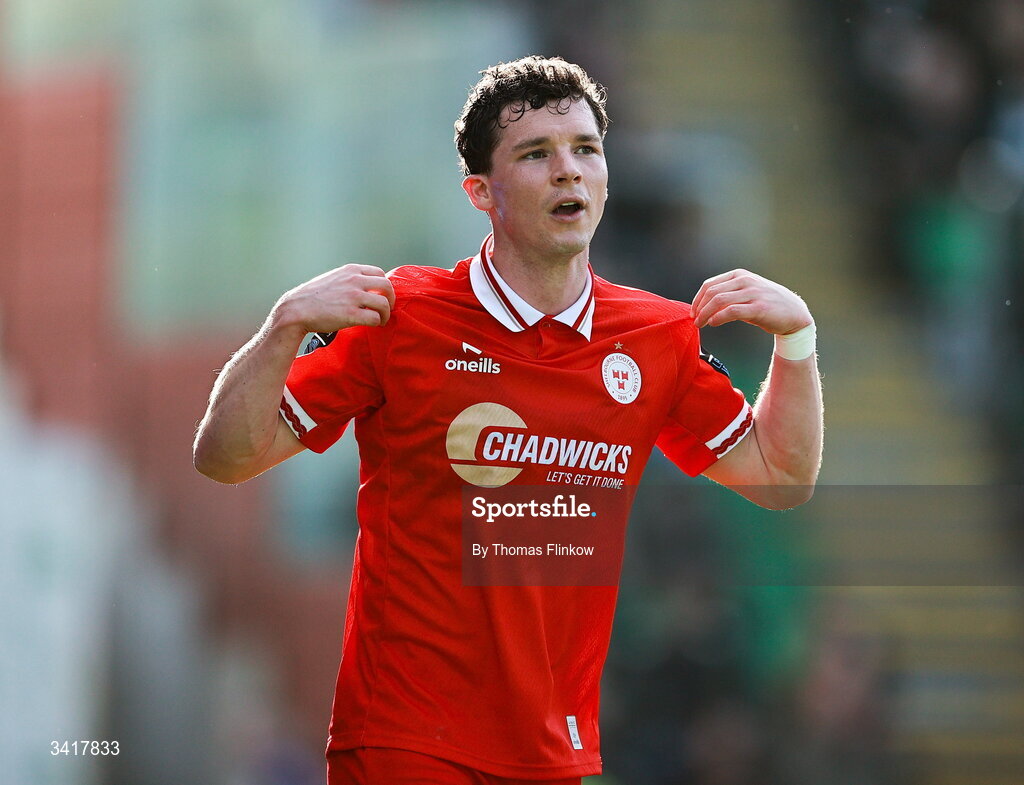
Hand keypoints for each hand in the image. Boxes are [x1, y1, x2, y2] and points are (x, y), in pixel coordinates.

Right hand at [275, 264, 395, 332]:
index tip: (382, 296)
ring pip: (384, 304)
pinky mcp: (351, 315)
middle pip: (387, 286)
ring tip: (380, 320)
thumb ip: (350, 279)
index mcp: (351, 270)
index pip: (380, 273)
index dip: (384, 286)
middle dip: (391, 299)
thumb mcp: (333, 278)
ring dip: (386, 314)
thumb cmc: (313, 297)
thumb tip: (366, 287)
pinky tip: (373, 325)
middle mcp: (354, 280)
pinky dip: (377, 323)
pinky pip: (375, 318)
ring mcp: (354, 297)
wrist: (296, 310)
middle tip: (387, 309)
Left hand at [691, 269, 811, 334]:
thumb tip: (704, 307)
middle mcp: (745, 281)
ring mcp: (753, 293)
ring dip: (706, 314)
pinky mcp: (759, 307)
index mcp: (740, 275)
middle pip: (712, 292)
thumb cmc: (767, 305)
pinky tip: (714, 323)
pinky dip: (718, 318)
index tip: (693, 312)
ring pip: (719, 300)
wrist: (794, 313)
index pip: (709, 285)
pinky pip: (731, 311)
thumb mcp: (746, 293)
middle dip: (699, 308)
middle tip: (695, 320)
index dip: (697, 299)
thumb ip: (728, 295)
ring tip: (701, 324)